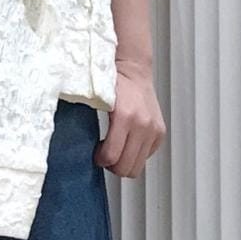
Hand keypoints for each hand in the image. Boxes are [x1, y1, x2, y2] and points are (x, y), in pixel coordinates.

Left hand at [93, 57, 165, 176]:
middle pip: (126, 167)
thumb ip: (90, 125)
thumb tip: (80, 147)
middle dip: (112, 165)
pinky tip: (127, 142)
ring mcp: (153, 130)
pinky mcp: (160, 132)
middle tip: (105, 154)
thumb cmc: (113, 84)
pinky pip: (146, 156)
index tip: (96, 154)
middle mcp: (142, 125)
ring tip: (116, 148)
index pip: (111, 157)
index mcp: (124, 116)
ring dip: (124, 162)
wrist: (133, 71)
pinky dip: (136, 154)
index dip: (100, 160)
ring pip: (137, 166)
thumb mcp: (96, 103)